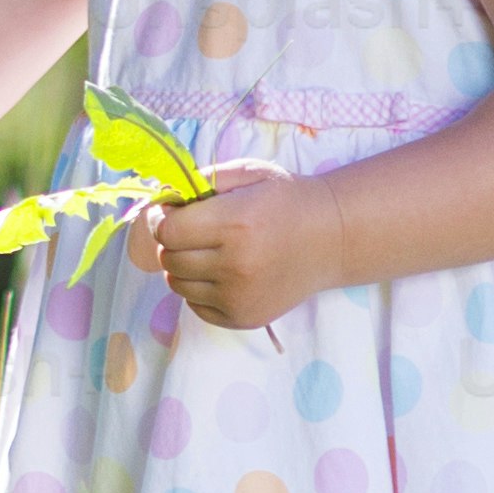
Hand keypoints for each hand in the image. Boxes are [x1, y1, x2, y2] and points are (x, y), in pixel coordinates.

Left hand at [142, 161, 343, 330]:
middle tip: (195, 230)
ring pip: (177, 284)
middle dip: (173, 241)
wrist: (333, 238)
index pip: (166, 231)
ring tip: (210, 251)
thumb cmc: (287, 200)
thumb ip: (201, 182)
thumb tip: (160, 201)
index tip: (172, 212)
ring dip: (184, 266)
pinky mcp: (244, 318)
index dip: (162, 218)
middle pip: (169, 258)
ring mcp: (240, 297)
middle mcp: (237, 265)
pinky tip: (223, 272)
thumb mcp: (247, 174)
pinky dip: (199, 289)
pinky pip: (195, 305)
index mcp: (236, 224)